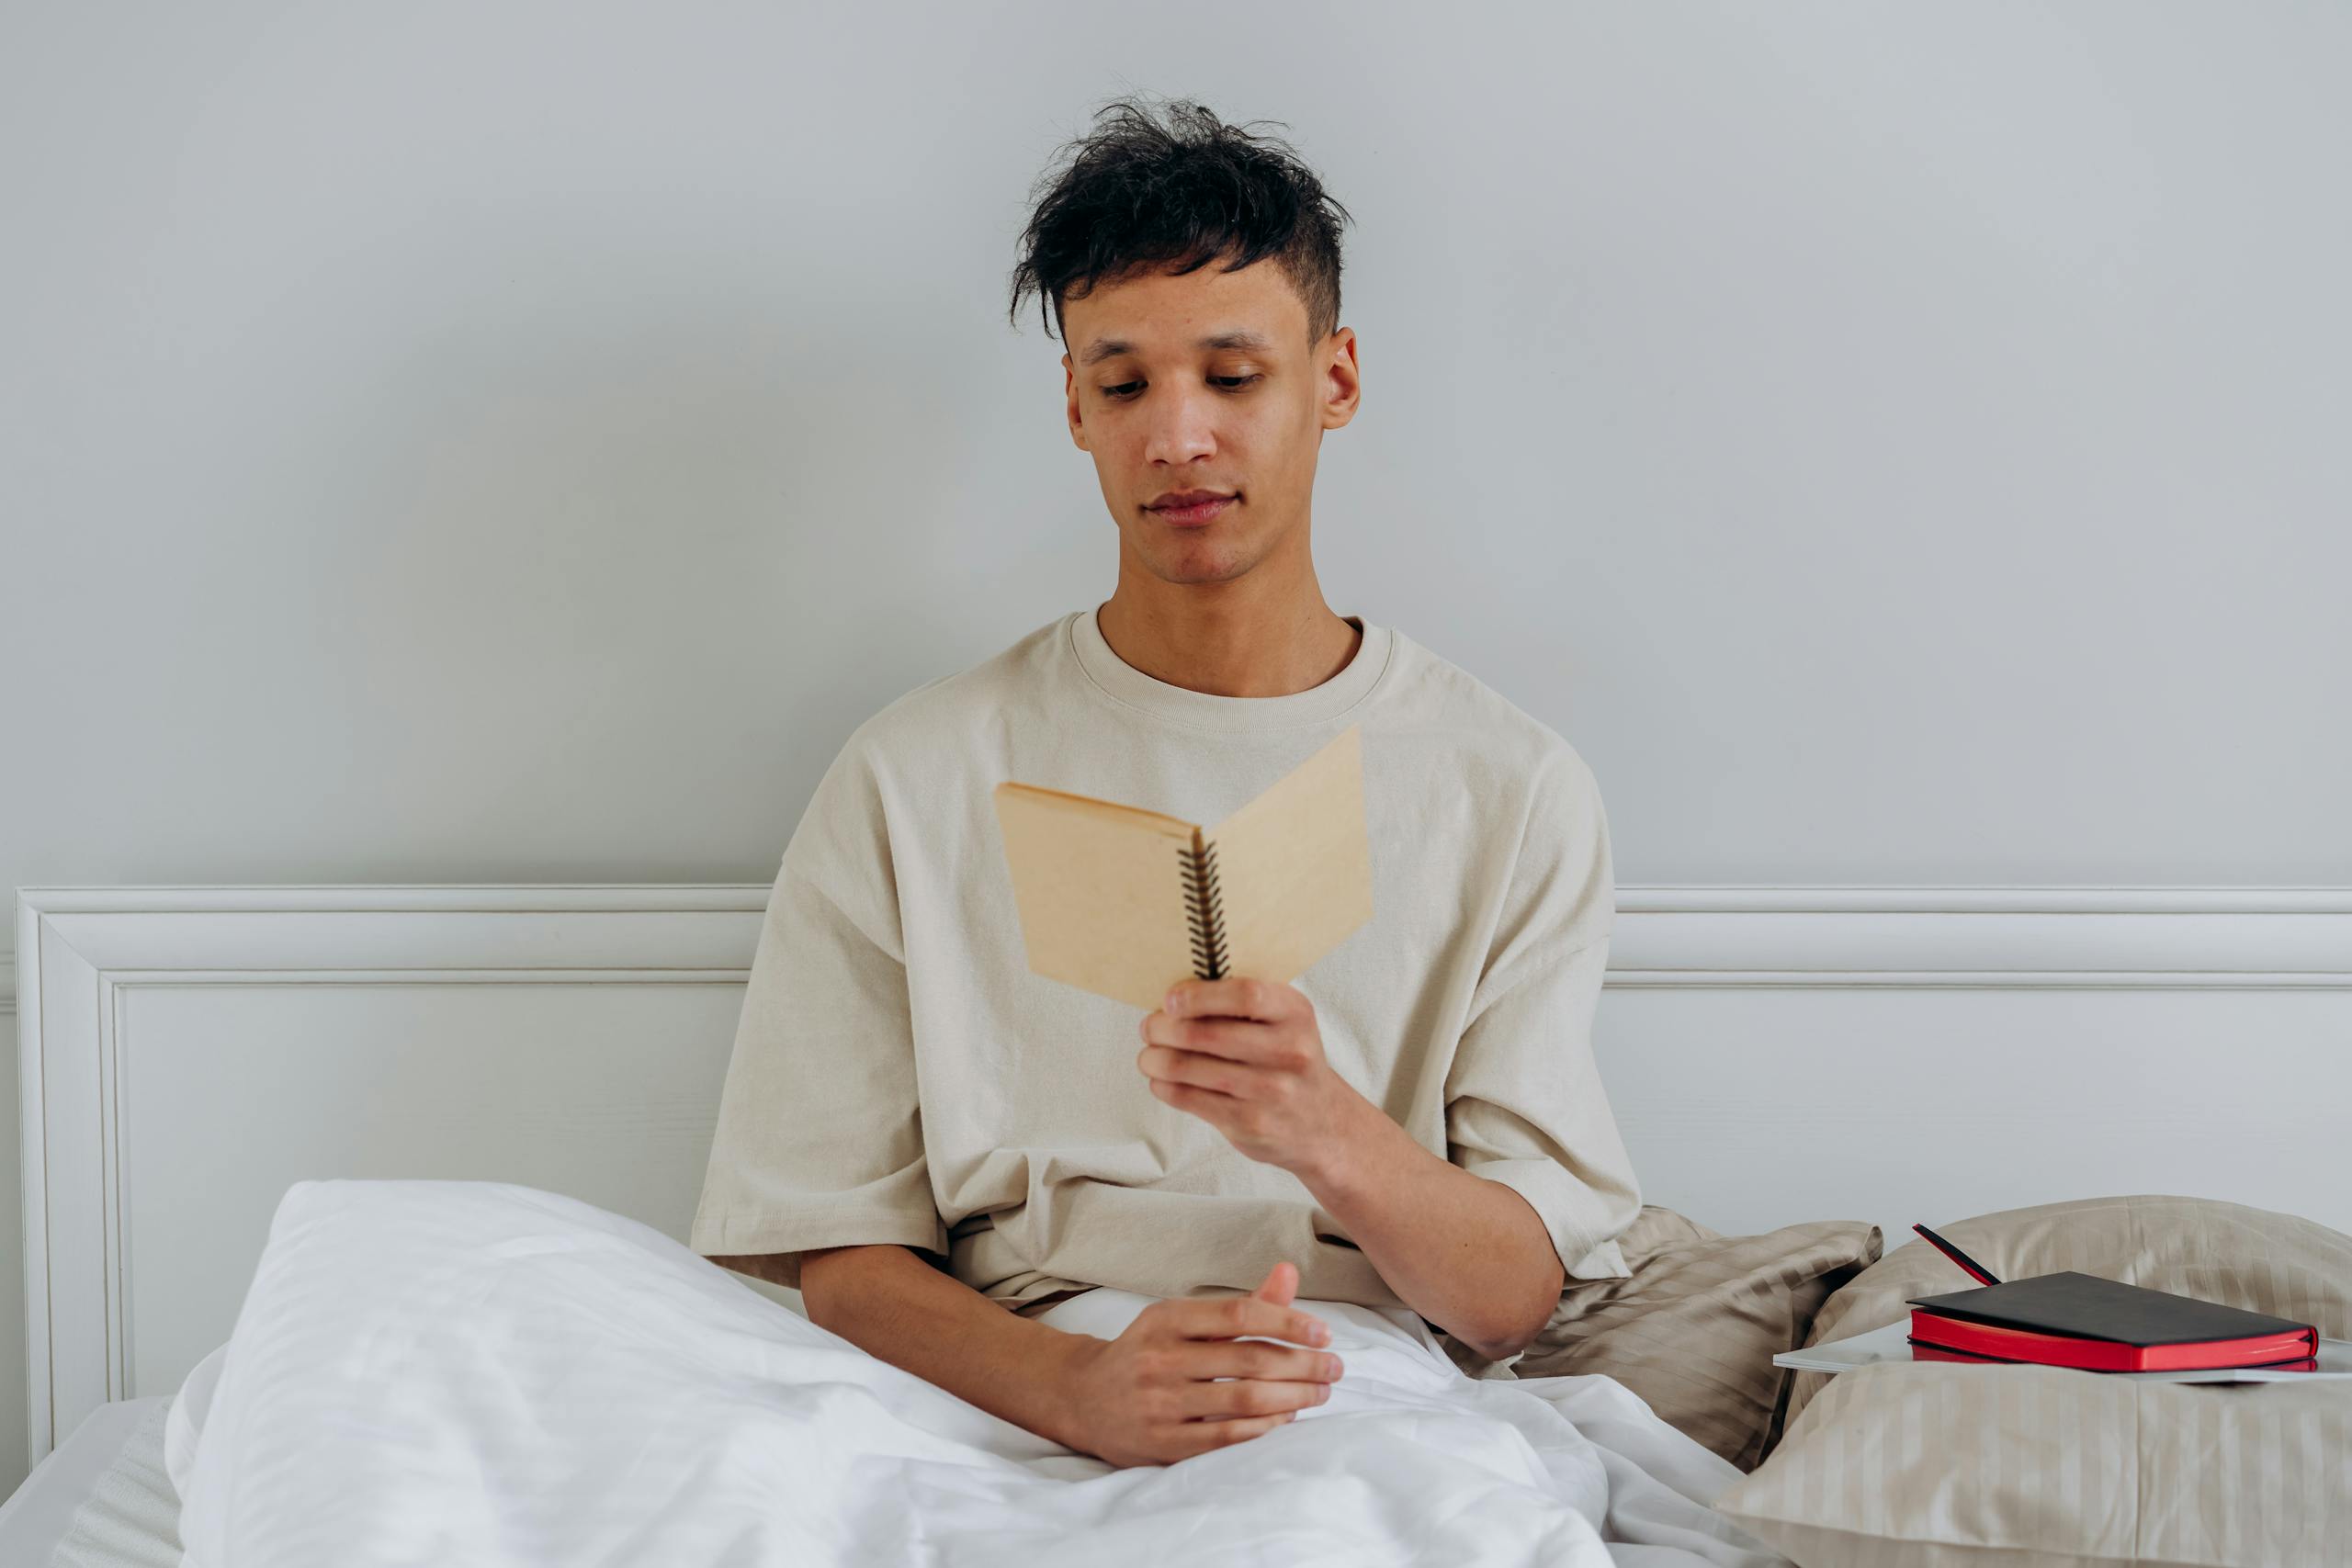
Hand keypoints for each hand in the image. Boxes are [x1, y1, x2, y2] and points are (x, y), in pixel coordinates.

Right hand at [1058, 1261, 1343, 1467]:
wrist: (1082, 1398)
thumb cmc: (1148, 1353)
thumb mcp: (1184, 1321)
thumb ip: (1243, 1303)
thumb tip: (1291, 1271)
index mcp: (1167, 1318)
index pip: (1240, 1314)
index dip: (1289, 1322)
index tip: (1324, 1333)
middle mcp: (1160, 1357)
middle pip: (1249, 1359)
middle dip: (1303, 1364)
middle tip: (1335, 1368)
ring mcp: (1158, 1402)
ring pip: (1242, 1399)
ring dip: (1293, 1398)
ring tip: (1320, 1393)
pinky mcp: (1160, 1442)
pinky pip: (1224, 1437)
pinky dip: (1263, 1428)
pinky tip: (1286, 1419)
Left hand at [1138, 978, 1362, 1174]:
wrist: (1321, 1121)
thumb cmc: (1289, 1060)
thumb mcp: (1285, 1021)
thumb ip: (1242, 1004)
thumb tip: (1175, 995)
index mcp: (1296, 1014)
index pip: (1246, 995)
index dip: (1200, 996)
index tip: (1170, 1000)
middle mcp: (1290, 1052)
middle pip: (1208, 1034)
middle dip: (1164, 1028)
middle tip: (1149, 1027)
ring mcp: (1271, 1091)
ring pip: (1191, 1068)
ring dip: (1156, 1059)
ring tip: (1148, 1056)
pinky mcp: (1250, 1123)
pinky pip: (1190, 1099)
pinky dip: (1165, 1086)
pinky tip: (1161, 1080)